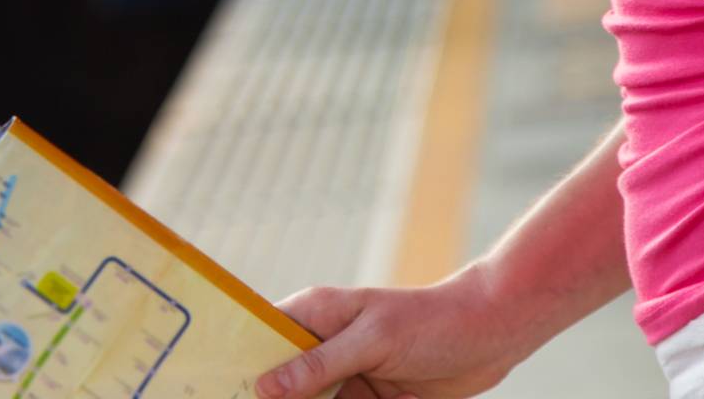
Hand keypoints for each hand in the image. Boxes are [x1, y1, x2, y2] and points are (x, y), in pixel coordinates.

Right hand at [254, 265, 527, 398]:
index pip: (261, 337)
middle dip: (266, 398)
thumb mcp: (372, 340)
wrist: (489, 337)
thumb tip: (265, 385)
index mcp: (314, 313)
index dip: (238, 363)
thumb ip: (320, 364)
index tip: (214, 388)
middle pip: (279, 384)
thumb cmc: (429, 322)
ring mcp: (343, 377)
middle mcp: (321, 346)